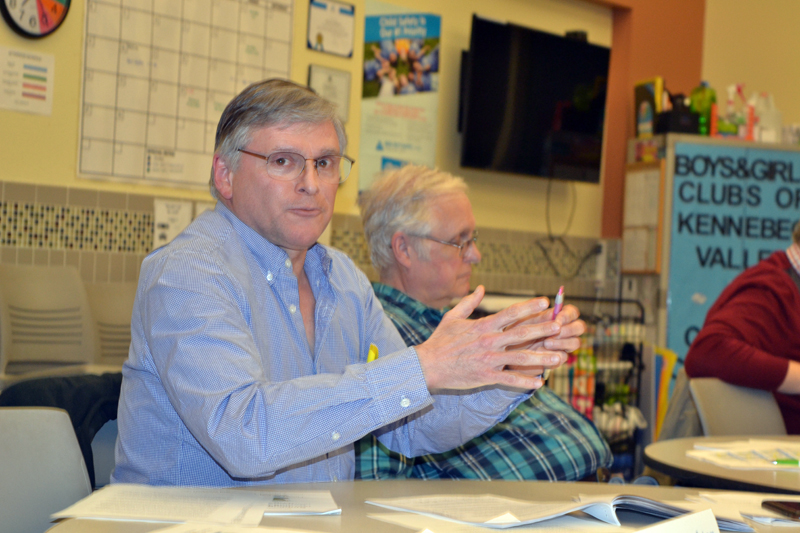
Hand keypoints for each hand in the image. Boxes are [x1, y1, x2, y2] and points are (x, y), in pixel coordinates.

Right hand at [415, 286, 570, 390]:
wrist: (427, 366)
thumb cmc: (439, 342)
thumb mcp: (452, 318)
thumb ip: (468, 302)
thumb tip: (481, 288)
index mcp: (483, 326)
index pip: (510, 313)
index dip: (529, 307)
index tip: (546, 302)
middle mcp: (489, 341)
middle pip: (521, 333)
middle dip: (542, 329)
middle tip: (560, 326)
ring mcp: (488, 359)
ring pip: (520, 358)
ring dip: (542, 358)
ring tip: (560, 357)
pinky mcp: (486, 376)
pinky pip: (510, 379)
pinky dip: (525, 382)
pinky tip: (540, 383)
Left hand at [506, 303, 585, 356]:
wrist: (507, 353)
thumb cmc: (516, 331)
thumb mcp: (523, 320)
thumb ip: (536, 313)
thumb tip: (547, 302)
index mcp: (557, 317)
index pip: (572, 312)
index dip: (568, 314)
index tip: (557, 318)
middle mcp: (564, 330)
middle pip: (580, 327)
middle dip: (569, 329)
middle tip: (556, 330)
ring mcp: (563, 345)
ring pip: (576, 342)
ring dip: (563, 342)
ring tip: (546, 343)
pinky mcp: (557, 359)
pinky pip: (564, 357)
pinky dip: (555, 355)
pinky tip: (544, 354)